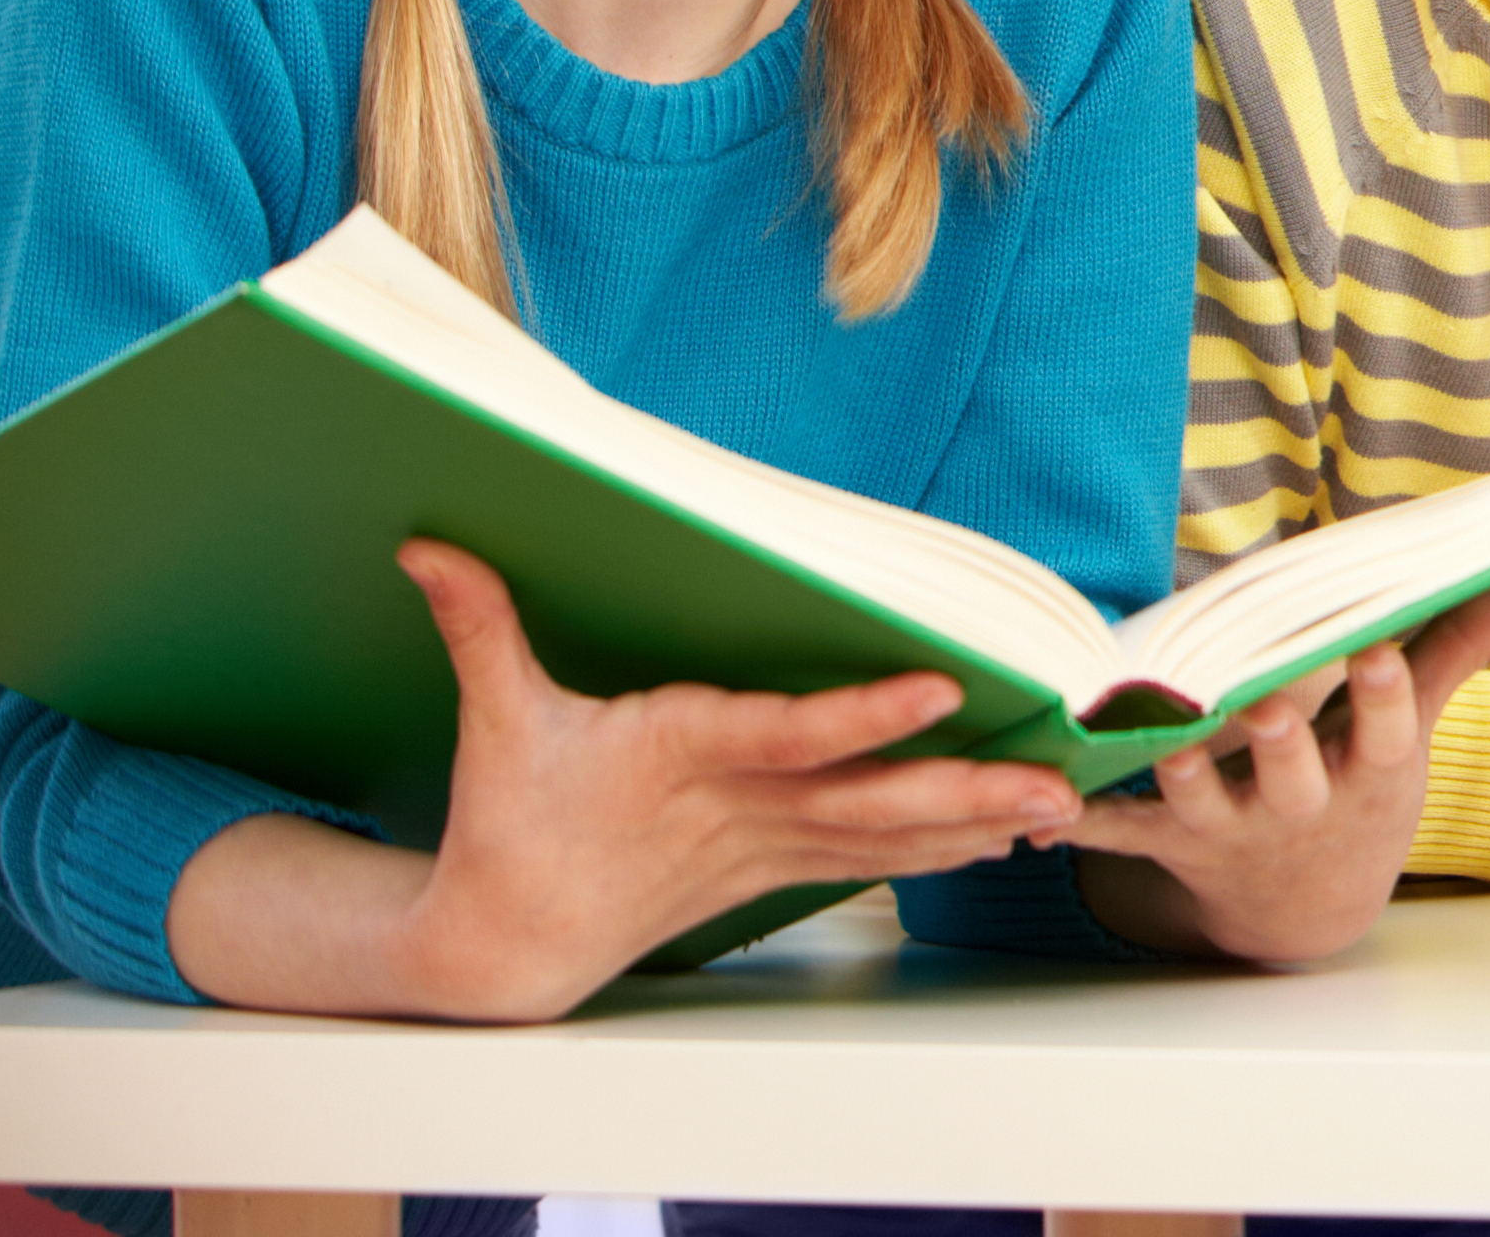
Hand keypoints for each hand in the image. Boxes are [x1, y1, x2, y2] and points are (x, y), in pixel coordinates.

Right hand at [185, 539, 1086, 1020]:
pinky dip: (937, 850)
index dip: (862, 717)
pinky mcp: (771, 872)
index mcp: (678, 755)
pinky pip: (870, 862)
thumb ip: (481, 626)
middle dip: (963, 793)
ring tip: (1063, 811)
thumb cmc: (509, 823)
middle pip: (864, 801)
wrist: (504, 946)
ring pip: (884, 837)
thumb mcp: (498, 722)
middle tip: (1052, 785)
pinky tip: (1003, 839)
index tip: (939, 690)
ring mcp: (762, 846)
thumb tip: (427, 542)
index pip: (785, 734)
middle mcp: (737, 805)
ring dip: (974, 824)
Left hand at [1062, 570, 1489, 966]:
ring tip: (1158, 739)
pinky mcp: (1175, 844)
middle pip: (1291, 771)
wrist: (1308, 908)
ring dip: (1177, 772)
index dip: (1381, 693)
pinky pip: (1121, 835)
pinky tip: (1037, 812)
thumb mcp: (1419, 723)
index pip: (1386, 727)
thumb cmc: (1364, 784)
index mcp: (1371, 768)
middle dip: (1278, 739)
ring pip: (1200, 801)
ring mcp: (1236, 828)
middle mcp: (1304, 803)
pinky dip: (1079, 821)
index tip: (1377, 649)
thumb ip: (1465, 643)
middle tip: (1263, 704)